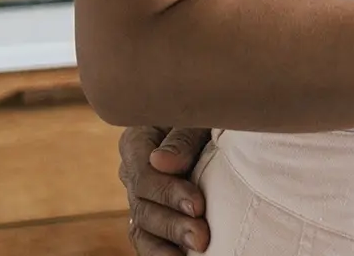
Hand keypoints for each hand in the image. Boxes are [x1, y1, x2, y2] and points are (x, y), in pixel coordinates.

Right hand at [120, 125, 210, 254]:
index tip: (198, 205)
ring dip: (167, 243)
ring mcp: (141, 195)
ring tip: (195, 250)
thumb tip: (161, 163)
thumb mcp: (199, 115)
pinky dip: (160, 252)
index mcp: (138, 140)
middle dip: (172, 224)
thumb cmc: (211, 111)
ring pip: (142, 227)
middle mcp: (134, 170)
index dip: (168, 192)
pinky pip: (148, 239)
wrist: (220, 121)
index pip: (143, 173)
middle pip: (142, 205)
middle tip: (201, 237)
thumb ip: (182, 136)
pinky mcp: (153, 213)